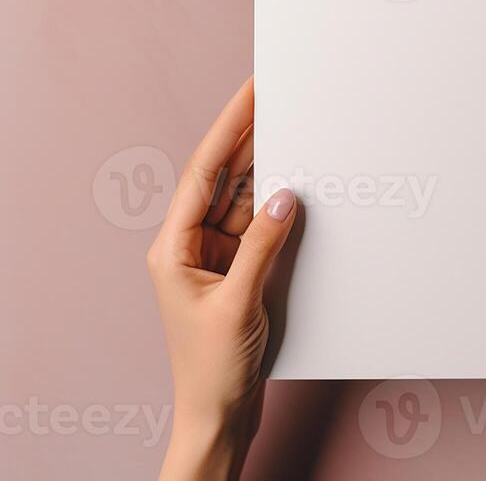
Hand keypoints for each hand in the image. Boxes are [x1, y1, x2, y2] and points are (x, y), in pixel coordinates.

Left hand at [147, 79, 296, 480]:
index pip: (202, 174)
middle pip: (220, 176)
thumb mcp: (238, 303)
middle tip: (271, 97)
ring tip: (287, 126)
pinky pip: (256, 221)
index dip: (227, 128)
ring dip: (263, 163)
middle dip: (245, 136)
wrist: (218, 413)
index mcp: (173, 247)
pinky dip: (273, 199)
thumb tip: (285, 198)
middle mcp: (190, 244)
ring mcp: (214, 254)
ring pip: (240, 195)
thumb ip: (263, 246)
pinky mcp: (237, 266)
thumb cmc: (212, 368)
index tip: (249, 94)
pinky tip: (290, 177)